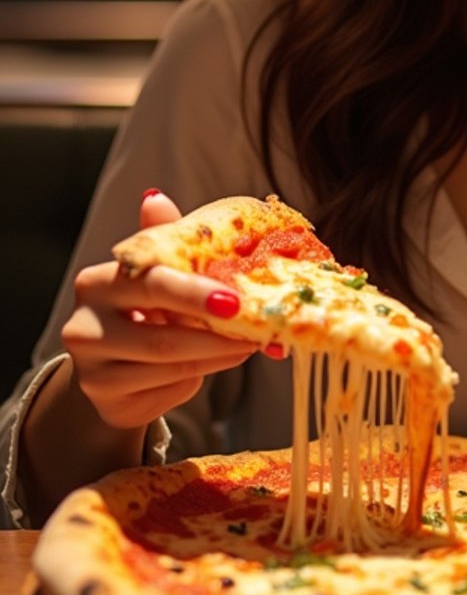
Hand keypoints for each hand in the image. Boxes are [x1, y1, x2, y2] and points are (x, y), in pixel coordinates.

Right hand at [62, 189, 255, 430]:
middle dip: (214, 334)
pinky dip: (203, 375)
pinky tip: (223, 360)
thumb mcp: (154, 277)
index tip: (234, 298)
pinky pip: (166, 388)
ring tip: (249, 343)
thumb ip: (160, 244)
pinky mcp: (105, 397)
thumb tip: (155, 197)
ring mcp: (92, 367)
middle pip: (159, 335)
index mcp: (97, 282)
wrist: (114, 367)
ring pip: (169, 365)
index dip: (193, 292)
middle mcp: (84, 324)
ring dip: (218, 355)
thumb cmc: (143, 312)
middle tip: (253, 329)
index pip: (150, 284)